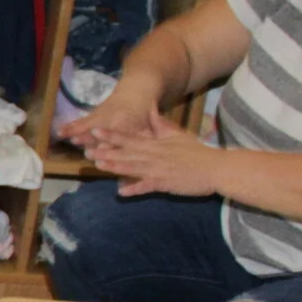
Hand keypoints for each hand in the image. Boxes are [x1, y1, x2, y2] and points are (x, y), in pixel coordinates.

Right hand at [62, 80, 164, 152]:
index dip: (115, 146)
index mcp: (131, 125)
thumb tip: (147, 160)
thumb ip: (146, 142)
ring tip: (72, 140)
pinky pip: (82, 120)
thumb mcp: (151, 127)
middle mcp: (116, 120)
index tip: (108, 156)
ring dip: (82, 133)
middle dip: (96, 142)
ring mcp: (104, 116)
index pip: (122, 137)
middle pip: (104, 133)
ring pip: (92, 125)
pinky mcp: (95, 113)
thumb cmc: (145, 114)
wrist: (138, 89)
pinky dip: (71, 125)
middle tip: (88, 153)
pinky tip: (60, 132)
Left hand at [89, 117, 225, 198]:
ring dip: (115, 167)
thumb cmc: (196, 152)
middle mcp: (153, 155)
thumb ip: (160, 124)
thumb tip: (150, 109)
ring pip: (133, 167)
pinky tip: (121, 191)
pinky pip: (148, 186)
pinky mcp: (165, 183)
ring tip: (98, 166)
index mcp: (155, 144)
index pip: (129, 138)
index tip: (95, 131)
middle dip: (106, 152)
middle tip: (86, 151)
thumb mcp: (177, 134)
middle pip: (126, 153)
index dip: (111, 135)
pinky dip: (135, 188)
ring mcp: (158, 169)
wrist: (216, 168)